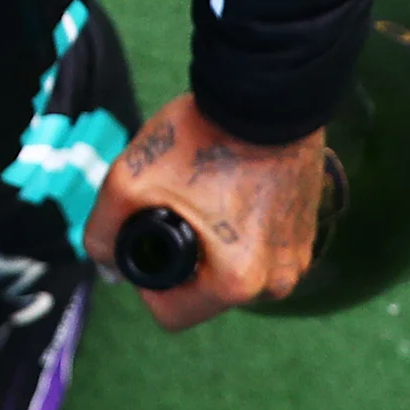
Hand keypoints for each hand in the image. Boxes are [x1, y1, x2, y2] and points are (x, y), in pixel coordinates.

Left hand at [81, 95, 325, 330]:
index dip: (146, 283)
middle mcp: (276, 281)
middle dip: (183, 259)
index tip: (145, 238)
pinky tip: (232, 188)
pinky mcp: (307, 232)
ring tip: (207, 192)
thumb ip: (101, 234)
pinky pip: (261, 248)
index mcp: (237, 282)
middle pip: (205, 292)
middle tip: (177, 204)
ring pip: (233, 270)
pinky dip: (241, 228)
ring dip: (213, 244)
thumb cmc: (202, 137)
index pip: (172, 315)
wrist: (267, 93)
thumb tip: (106, 265)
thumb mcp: (128, 182)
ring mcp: (299, 258)